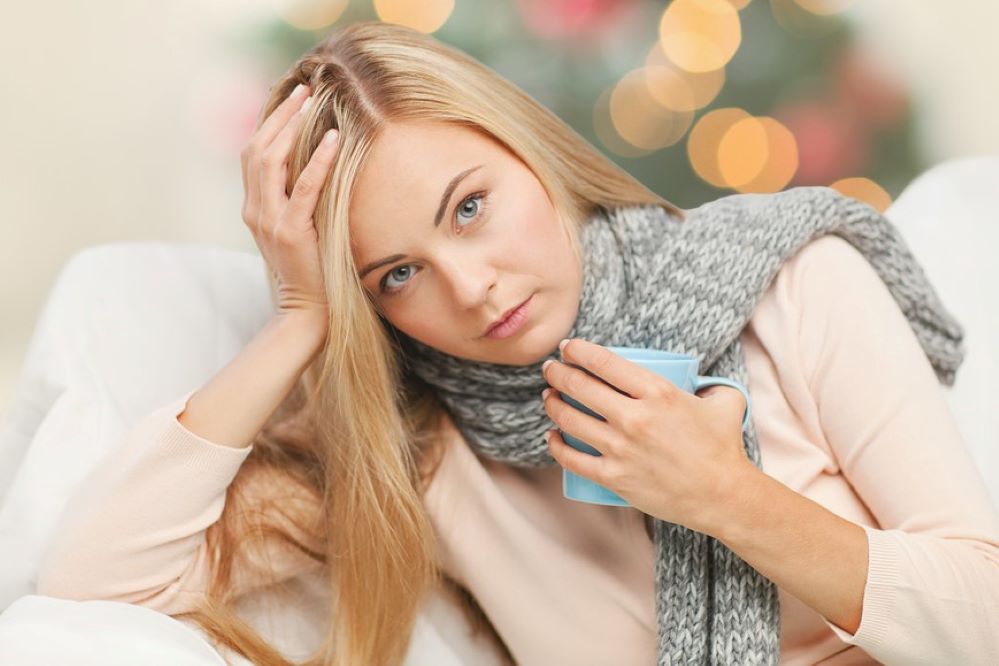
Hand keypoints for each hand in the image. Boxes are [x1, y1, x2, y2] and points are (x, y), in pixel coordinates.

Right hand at [240, 82, 339, 328]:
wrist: (306, 310)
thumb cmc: (310, 270)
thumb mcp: (295, 230)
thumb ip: (294, 202)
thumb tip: (314, 169)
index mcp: (254, 207)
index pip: (253, 154)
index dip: (269, 122)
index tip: (290, 97)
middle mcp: (255, 209)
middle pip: (258, 148)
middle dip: (279, 114)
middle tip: (302, 88)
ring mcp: (269, 220)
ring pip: (272, 161)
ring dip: (293, 126)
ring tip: (313, 102)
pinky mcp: (291, 232)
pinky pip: (304, 187)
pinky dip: (319, 160)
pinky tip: (334, 139)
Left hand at [541, 338, 754, 533]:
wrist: (722, 496)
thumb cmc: (723, 448)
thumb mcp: (724, 402)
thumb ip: (711, 383)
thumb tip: (700, 378)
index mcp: (657, 393)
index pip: (604, 362)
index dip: (578, 350)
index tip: (567, 347)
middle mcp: (635, 417)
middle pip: (579, 387)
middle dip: (558, 373)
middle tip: (551, 369)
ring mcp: (621, 449)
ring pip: (569, 420)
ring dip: (552, 404)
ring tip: (549, 397)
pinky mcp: (614, 478)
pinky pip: (572, 459)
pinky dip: (556, 446)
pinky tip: (552, 437)